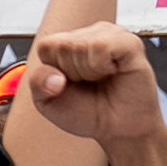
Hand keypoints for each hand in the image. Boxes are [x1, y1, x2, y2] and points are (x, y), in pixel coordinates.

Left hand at [22, 22, 164, 148]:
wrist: (119, 130)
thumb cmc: (88, 112)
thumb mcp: (48, 102)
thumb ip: (38, 83)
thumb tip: (54, 75)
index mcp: (65, 43)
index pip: (46, 47)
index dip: (54, 73)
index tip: (70, 84)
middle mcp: (87, 35)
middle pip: (63, 46)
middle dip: (73, 74)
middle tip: (89, 84)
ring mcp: (108, 35)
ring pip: (81, 45)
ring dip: (89, 72)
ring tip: (102, 79)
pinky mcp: (128, 42)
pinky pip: (102, 46)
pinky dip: (103, 66)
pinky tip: (114, 72)